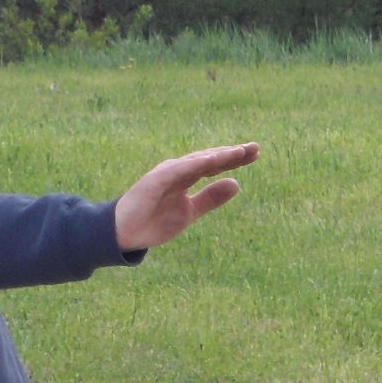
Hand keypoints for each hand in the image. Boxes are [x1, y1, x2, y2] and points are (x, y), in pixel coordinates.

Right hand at [114, 142, 256, 252]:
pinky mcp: (154, 180)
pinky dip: (194, 164)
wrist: (125, 234)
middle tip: (254, 148)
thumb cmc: (154, 221)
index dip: (234, 160)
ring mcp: (166, 174)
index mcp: (186, 177)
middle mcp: (178, 171)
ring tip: (238, 152)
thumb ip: (211, 198)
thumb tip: (237, 184)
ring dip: (216, 156)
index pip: (214, 165)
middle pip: (209, 158)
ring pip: (196, 161)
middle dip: (231, 153)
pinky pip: (178, 170)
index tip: (255, 154)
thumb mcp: (190, 212)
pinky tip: (211, 160)